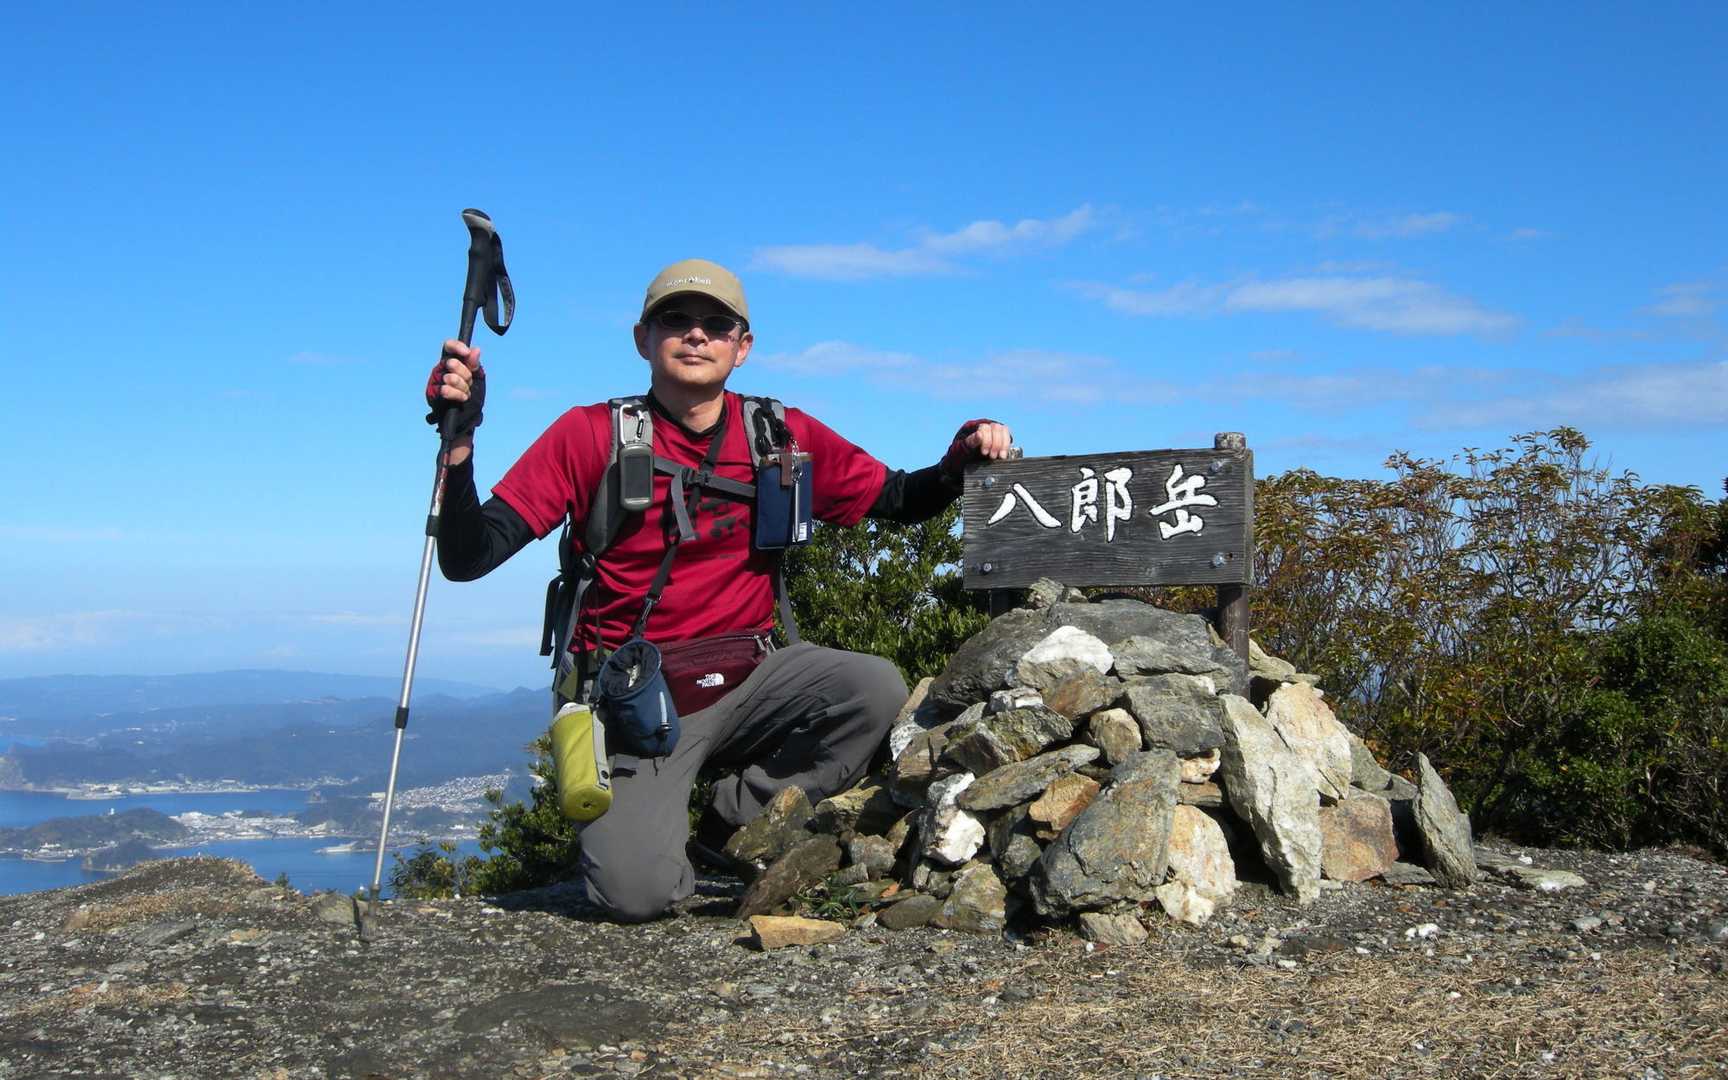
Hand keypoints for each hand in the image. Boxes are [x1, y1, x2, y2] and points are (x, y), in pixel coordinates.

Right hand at [425, 340, 485, 456]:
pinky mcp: (432, 395)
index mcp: (452, 362)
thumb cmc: (472, 396)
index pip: (448, 346)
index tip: (466, 353)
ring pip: (450, 377)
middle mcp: (441, 369)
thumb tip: (475, 350)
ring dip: (463, 387)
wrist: (467, 418)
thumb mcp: (478, 379)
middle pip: (452, 362)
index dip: (456, 347)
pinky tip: (462, 398)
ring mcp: (436, 381)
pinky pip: (444, 390)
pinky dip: (457, 395)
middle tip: (469, 382)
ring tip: (466, 393)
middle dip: (466, 374)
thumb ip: (474, 364)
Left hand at [940, 418, 1011, 479]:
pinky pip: (1006, 438)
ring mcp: (992, 433)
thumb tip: (979, 434)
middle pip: (997, 428)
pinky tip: (1003, 456)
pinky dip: (1006, 447)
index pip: (985, 427)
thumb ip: (969, 442)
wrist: (958, 468)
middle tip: (992, 456)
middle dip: (997, 443)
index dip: (987, 439)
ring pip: (1004, 431)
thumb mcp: (959, 450)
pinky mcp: (998, 441)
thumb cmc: (956, 457)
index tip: (985, 452)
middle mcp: (983, 427)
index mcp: (972, 426)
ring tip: (999, 457)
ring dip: (1003, 444)